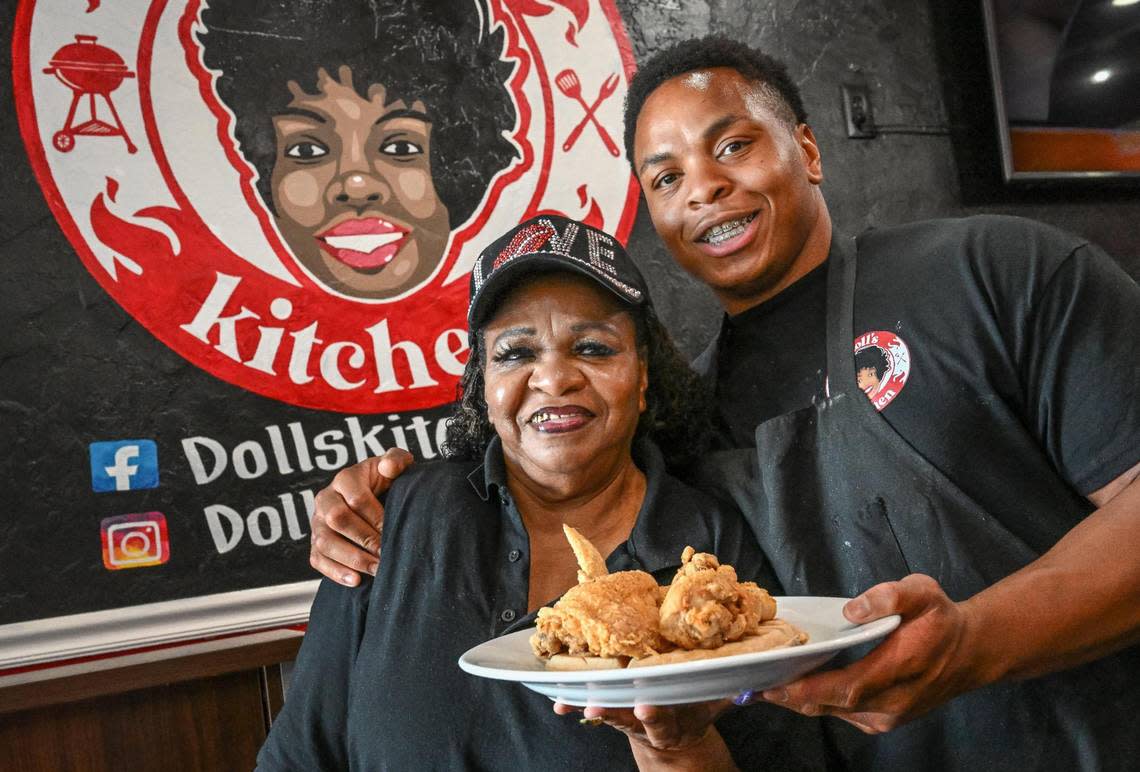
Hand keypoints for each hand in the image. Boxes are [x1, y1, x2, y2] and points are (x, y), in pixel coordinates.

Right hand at [309, 448, 413, 585]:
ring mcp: (317, 522)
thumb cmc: (389, 482)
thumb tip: (387, 467)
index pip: (356, 498)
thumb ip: (396, 460)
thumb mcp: (397, 466)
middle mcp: (326, 498)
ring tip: (376, 570)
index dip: (375, 517)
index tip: (393, 531)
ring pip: (324, 541)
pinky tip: (355, 581)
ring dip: (351, 558)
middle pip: (337, 519)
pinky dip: (335, 572)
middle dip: (364, 539)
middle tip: (386, 553)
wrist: (378, 498)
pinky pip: (317, 559)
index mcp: (346, 478)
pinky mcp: (316, 542)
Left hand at [553, 698, 730, 751]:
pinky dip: (573, 701)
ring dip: (584, 706)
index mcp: (671, 722)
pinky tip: (556, 700)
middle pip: (625, 718)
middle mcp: (644, 720)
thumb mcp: (713, 708)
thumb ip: (728, 692)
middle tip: (594, 709)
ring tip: (565, 705)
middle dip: (610, 713)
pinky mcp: (612, 705)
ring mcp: (625, 714)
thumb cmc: (695, 712)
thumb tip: (753, 672)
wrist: (676, 737)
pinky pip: (591, 703)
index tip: (646, 708)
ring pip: (604, 711)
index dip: (655, 715)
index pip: (662, 720)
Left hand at [760, 574, 981, 733]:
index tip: (773, 684)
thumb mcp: (922, 592)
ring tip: (761, 684)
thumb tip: (852, 609)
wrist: (971, 652)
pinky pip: (841, 714)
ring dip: (798, 700)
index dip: (807, 689)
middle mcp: (892, 703)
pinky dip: (816, 702)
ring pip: (832, 712)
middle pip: (831, 705)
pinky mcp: (883, 720)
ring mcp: (888, 716)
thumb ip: (889, 596)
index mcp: (900, 669)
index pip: (846, 688)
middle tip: (750, 685)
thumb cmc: (941, 620)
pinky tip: (792, 688)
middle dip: (789, 696)